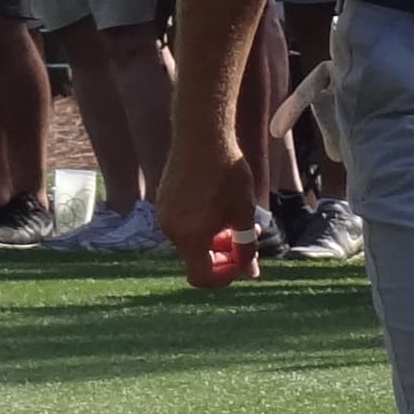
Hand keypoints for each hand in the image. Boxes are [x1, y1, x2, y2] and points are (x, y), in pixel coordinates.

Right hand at [157, 130, 255, 287]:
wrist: (202, 136)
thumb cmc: (227, 173)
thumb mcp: (243, 212)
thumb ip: (246, 247)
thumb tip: (251, 272)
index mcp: (190, 237)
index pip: (201, 277)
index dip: (223, 277)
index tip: (241, 263)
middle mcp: (171, 230)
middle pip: (197, 257)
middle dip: (223, 253)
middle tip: (245, 236)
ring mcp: (163, 215)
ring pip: (191, 239)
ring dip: (213, 237)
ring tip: (235, 216)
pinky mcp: (162, 201)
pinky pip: (183, 223)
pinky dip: (200, 224)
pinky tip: (217, 203)